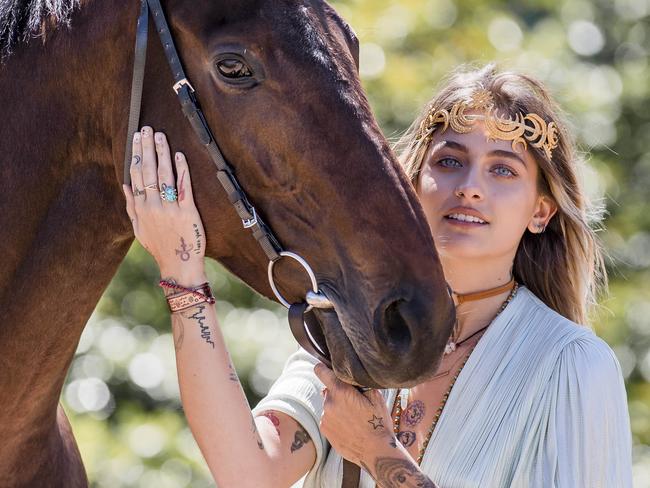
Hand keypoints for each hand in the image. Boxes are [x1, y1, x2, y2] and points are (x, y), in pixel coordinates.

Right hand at [122, 126, 206, 282]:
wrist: (179, 266)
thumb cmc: (160, 248)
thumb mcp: (139, 229)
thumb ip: (131, 206)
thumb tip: (125, 185)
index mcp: (140, 209)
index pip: (135, 175)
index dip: (136, 154)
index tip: (135, 138)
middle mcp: (153, 207)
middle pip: (148, 171)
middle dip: (147, 148)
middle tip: (147, 129)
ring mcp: (170, 209)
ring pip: (164, 176)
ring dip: (162, 153)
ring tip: (161, 136)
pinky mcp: (187, 213)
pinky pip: (183, 188)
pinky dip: (181, 170)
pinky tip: (180, 155)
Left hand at [314, 362, 394, 466]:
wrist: (376, 451)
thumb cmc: (379, 423)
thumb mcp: (376, 397)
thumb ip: (360, 384)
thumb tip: (351, 377)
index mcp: (341, 391)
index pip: (322, 371)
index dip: (322, 368)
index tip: (322, 367)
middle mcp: (329, 403)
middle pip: (329, 390)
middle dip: (339, 393)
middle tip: (354, 402)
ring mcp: (325, 417)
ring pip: (329, 405)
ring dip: (337, 407)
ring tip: (354, 418)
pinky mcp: (325, 430)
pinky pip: (328, 418)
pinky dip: (336, 419)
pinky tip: (349, 426)